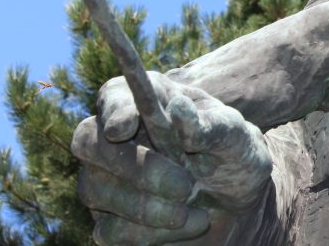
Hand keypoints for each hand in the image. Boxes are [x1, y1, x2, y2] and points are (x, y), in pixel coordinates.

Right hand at [72, 72, 272, 244]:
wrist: (239, 201)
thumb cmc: (233, 154)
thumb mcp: (234, 137)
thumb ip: (210, 125)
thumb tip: (179, 108)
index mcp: (145, 100)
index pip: (113, 96)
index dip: (115, 111)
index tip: (126, 127)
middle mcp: (113, 137)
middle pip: (90, 144)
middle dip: (136, 168)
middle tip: (185, 186)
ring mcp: (103, 179)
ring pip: (96, 191)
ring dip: (150, 208)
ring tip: (197, 212)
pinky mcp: (107, 219)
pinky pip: (109, 231)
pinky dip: (152, 233)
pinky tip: (188, 223)